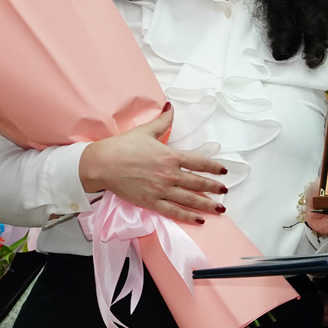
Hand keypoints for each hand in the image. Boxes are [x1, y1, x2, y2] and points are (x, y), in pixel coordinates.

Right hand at [79, 108, 227, 223]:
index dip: (214, 167)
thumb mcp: (146, 131)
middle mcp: (170, 174)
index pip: (199, 162)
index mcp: (170, 156)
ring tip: (220, 208)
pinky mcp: (151, 202)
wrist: (102, 164)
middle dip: (214, 188)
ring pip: (190, 199)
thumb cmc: (123, 146)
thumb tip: (170, 107)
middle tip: (224, 191)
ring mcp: (161, 190)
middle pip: (198, 183)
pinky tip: (199, 220)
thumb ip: (163, 121)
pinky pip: (174, 211)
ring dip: (207, 204)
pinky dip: (188, 216)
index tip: (224, 171)